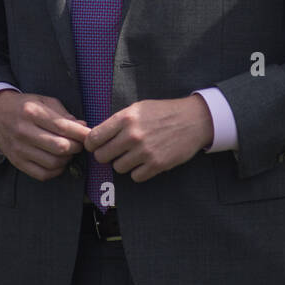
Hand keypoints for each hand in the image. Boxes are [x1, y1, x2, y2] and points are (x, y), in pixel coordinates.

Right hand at [0, 91, 87, 180]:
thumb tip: (82, 127)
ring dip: (67, 160)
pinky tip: (58, 162)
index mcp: (32, 112)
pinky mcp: (17, 162)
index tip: (91, 135)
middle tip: (79, 144)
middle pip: (60, 147)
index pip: (62, 126)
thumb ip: (63, 114)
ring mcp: (19, 149)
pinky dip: (55, 171)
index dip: (81, 133)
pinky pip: (42, 174)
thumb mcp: (43, 101)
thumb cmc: (25, 107)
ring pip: (53, 162)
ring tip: (68, 152)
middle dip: (76, 147)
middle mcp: (24, 131)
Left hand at [83, 96, 213, 182]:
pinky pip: (135, 176)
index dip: (91, 144)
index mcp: (125, 118)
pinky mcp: (156, 164)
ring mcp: (144, 151)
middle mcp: (132, 135)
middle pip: (102, 156)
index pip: (94, 138)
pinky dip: (138, 172)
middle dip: (106, 155)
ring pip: (118, 168)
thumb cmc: (164, 112)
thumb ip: (118, 121)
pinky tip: (145, 162)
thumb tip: (97, 136)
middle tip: (115, 152)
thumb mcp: (138, 108)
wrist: (193, 120)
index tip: (95, 146)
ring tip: (134, 154)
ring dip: (124, 163)